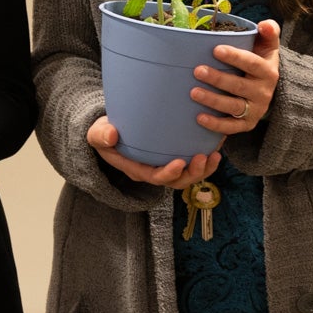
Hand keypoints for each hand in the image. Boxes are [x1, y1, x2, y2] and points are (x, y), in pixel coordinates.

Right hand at [86, 115, 220, 189]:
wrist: (111, 131)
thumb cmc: (104, 133)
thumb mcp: (97, 133)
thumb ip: (101, 135)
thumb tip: (111, 135)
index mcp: (138, 169)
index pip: (156, 177)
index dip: (169, 173)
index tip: (180, 163)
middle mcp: (154, 171)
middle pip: (178, 181)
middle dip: (193, 173)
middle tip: (203, 157)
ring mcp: (166, 165)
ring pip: (189, 175)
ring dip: (204, 168)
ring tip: (215, 155)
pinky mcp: (174, 156)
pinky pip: (192, 161)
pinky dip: (206, 157)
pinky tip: (216, 144)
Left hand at [191, 18, 280, 133]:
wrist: (266, 88)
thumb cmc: (259, 61)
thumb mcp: (267, 46)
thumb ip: (269, 32)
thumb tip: (264, 24)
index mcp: (267, 71)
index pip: (252, 64)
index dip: (235, 57)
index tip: (216, 49)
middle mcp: (263, 92)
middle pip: (240, 87)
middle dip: (218, 79)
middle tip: (197, 70)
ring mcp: (255, 109)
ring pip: (234, 107)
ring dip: (213, 101)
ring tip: (193, 92)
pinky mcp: (247, 124)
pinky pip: (231, 127)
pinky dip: (216, 124)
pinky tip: (199, 117)